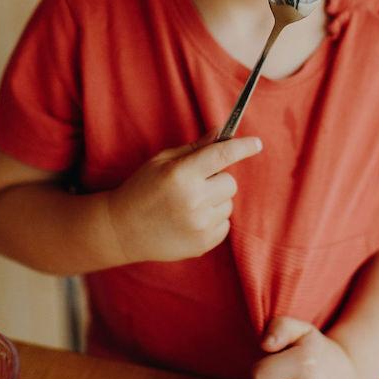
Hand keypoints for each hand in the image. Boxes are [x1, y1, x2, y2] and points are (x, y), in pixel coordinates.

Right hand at [104, 129, 261, 263]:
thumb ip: (195, 148)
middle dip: (218, 179)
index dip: (242, 147)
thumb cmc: (141, 189)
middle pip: (230, 182)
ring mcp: (199, 225)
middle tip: (196, 183)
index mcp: (181, 174)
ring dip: (215, 200)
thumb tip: (221, 133)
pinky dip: (213, 220)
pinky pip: (225, 225)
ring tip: (189, 204)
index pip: (222, 155)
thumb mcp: (162, 161)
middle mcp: (193, 200)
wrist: (121, 230)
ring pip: (229, 204)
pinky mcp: (202, 244)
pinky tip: (190, 219)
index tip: (257, 143)